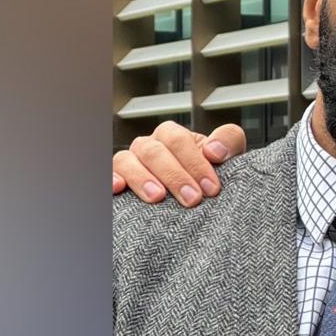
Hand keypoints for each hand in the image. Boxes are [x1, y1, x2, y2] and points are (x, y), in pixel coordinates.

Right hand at [112, 121, 246, 206]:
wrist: (196, 197)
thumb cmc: (209, 174)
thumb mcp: (227, 154)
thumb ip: (228, 140)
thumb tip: (214, 149)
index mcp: (171, 136)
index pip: (178, 140)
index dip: (195, 162)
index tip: (211, 188)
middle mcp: (147, 146)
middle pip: (153, 151)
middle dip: (174, 175)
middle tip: (192, 199)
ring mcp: (129, 163)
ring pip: (126, 160)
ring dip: (142, 178)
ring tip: (158, 198)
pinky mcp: (116, 180)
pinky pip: (107, 174)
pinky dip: (111, 178)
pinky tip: (118, 189)